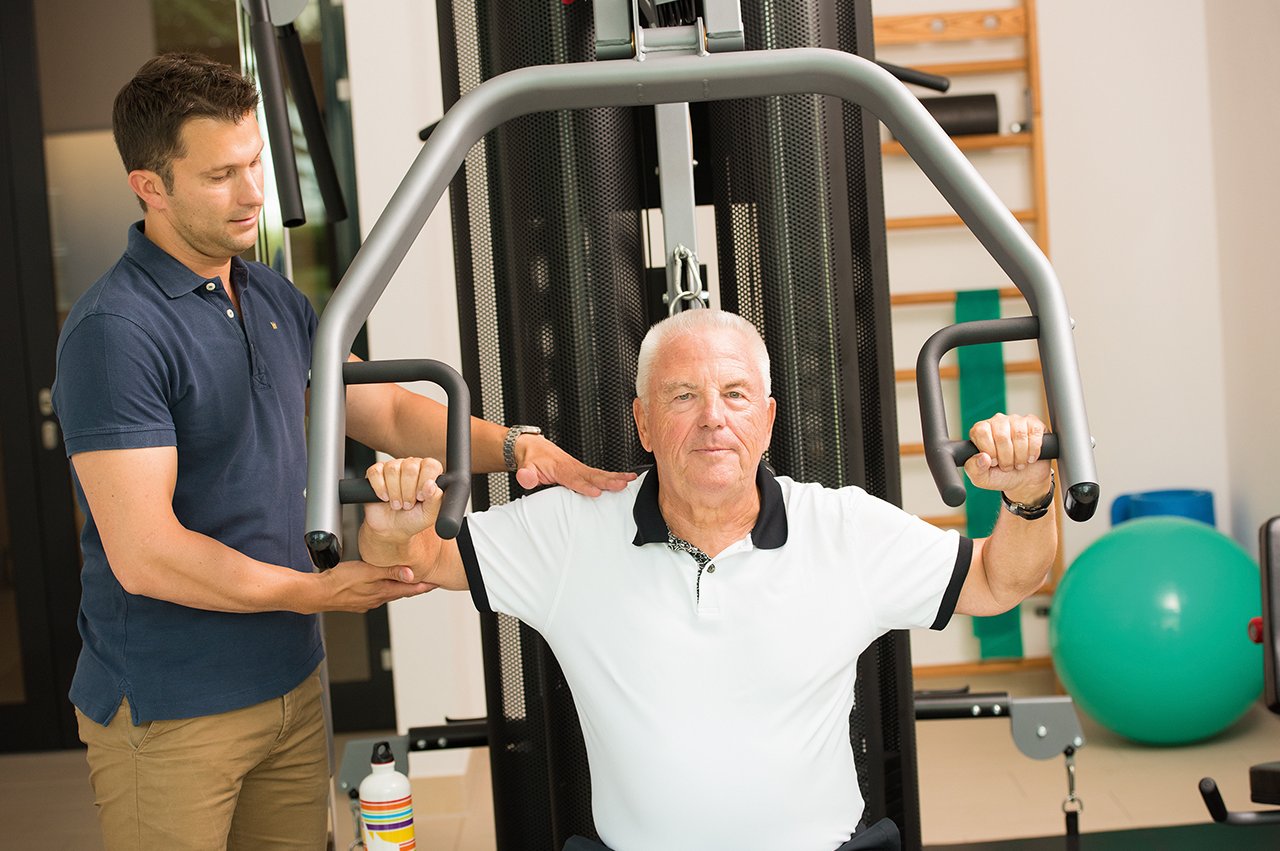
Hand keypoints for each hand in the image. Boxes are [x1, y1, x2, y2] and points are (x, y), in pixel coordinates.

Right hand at [315, 559, 435, 612]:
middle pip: (402, 593)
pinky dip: (385, 589)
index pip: (410, 590)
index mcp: (382, 592)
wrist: (317, 593)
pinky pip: (377, 595)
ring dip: (400, 589)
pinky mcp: (358, 601)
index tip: (436, 584)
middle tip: (427, 583)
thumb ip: (390, 572)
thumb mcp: (367, 571)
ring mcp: (367, 602)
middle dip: (415, 588)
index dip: (424, 586)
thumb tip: (411, 575)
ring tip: (408, 582)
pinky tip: (381, 585)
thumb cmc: (339, 582)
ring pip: (389, 594)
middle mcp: (377, 599)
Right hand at [364, 457, 442, 543]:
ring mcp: (393, 467)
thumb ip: (435, 499)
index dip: (425, 481)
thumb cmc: (413, 518)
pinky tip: (384, 497)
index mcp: (428, 473)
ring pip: (392, 469)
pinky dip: (380, 488)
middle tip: (408, 504)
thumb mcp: (429, 514)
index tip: (421, 497)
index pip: (430, 465)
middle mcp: (412, 466)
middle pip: (410, 467)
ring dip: (394, 492)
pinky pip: (376, 472)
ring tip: (397, 504)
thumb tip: (432, 485)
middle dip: (408, 491)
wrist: (391, 529)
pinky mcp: (376, 472)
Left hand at [514, 434, 636, 495]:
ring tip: (631, 481)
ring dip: (616, 477)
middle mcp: (573, 467)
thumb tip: (526, 477)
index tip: (596, 492)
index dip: (584, 486)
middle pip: (592, 475)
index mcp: (559, 468)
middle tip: (622, 485)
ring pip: (599, 473)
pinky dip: (615, 476)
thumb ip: (526, 474)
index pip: (573, 479)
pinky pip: (600, 474)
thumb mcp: (524, 467)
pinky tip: (628, 479)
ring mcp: (579, 468)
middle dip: (608, 480)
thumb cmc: (532, 459)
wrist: (533, 448)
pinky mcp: (583, 471)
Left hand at [963, 413, 1051, 503]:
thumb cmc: (1002, 476)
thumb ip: (974, 469)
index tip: (994, 462)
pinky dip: (1033, 451)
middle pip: (1001, 436)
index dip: (989, 450)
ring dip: (1020, 456)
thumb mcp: (983, 478)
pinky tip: (1030, 458)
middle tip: (1007, 466)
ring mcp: (1016, 421)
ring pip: (1019, 435)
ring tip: (1018, 463)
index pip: (981, 432)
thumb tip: (982, 457)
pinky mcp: (1034, 424)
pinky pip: (1034, 433)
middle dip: (1006, 458)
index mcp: (981, 431)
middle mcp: (998, 422)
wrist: (1025, 479)